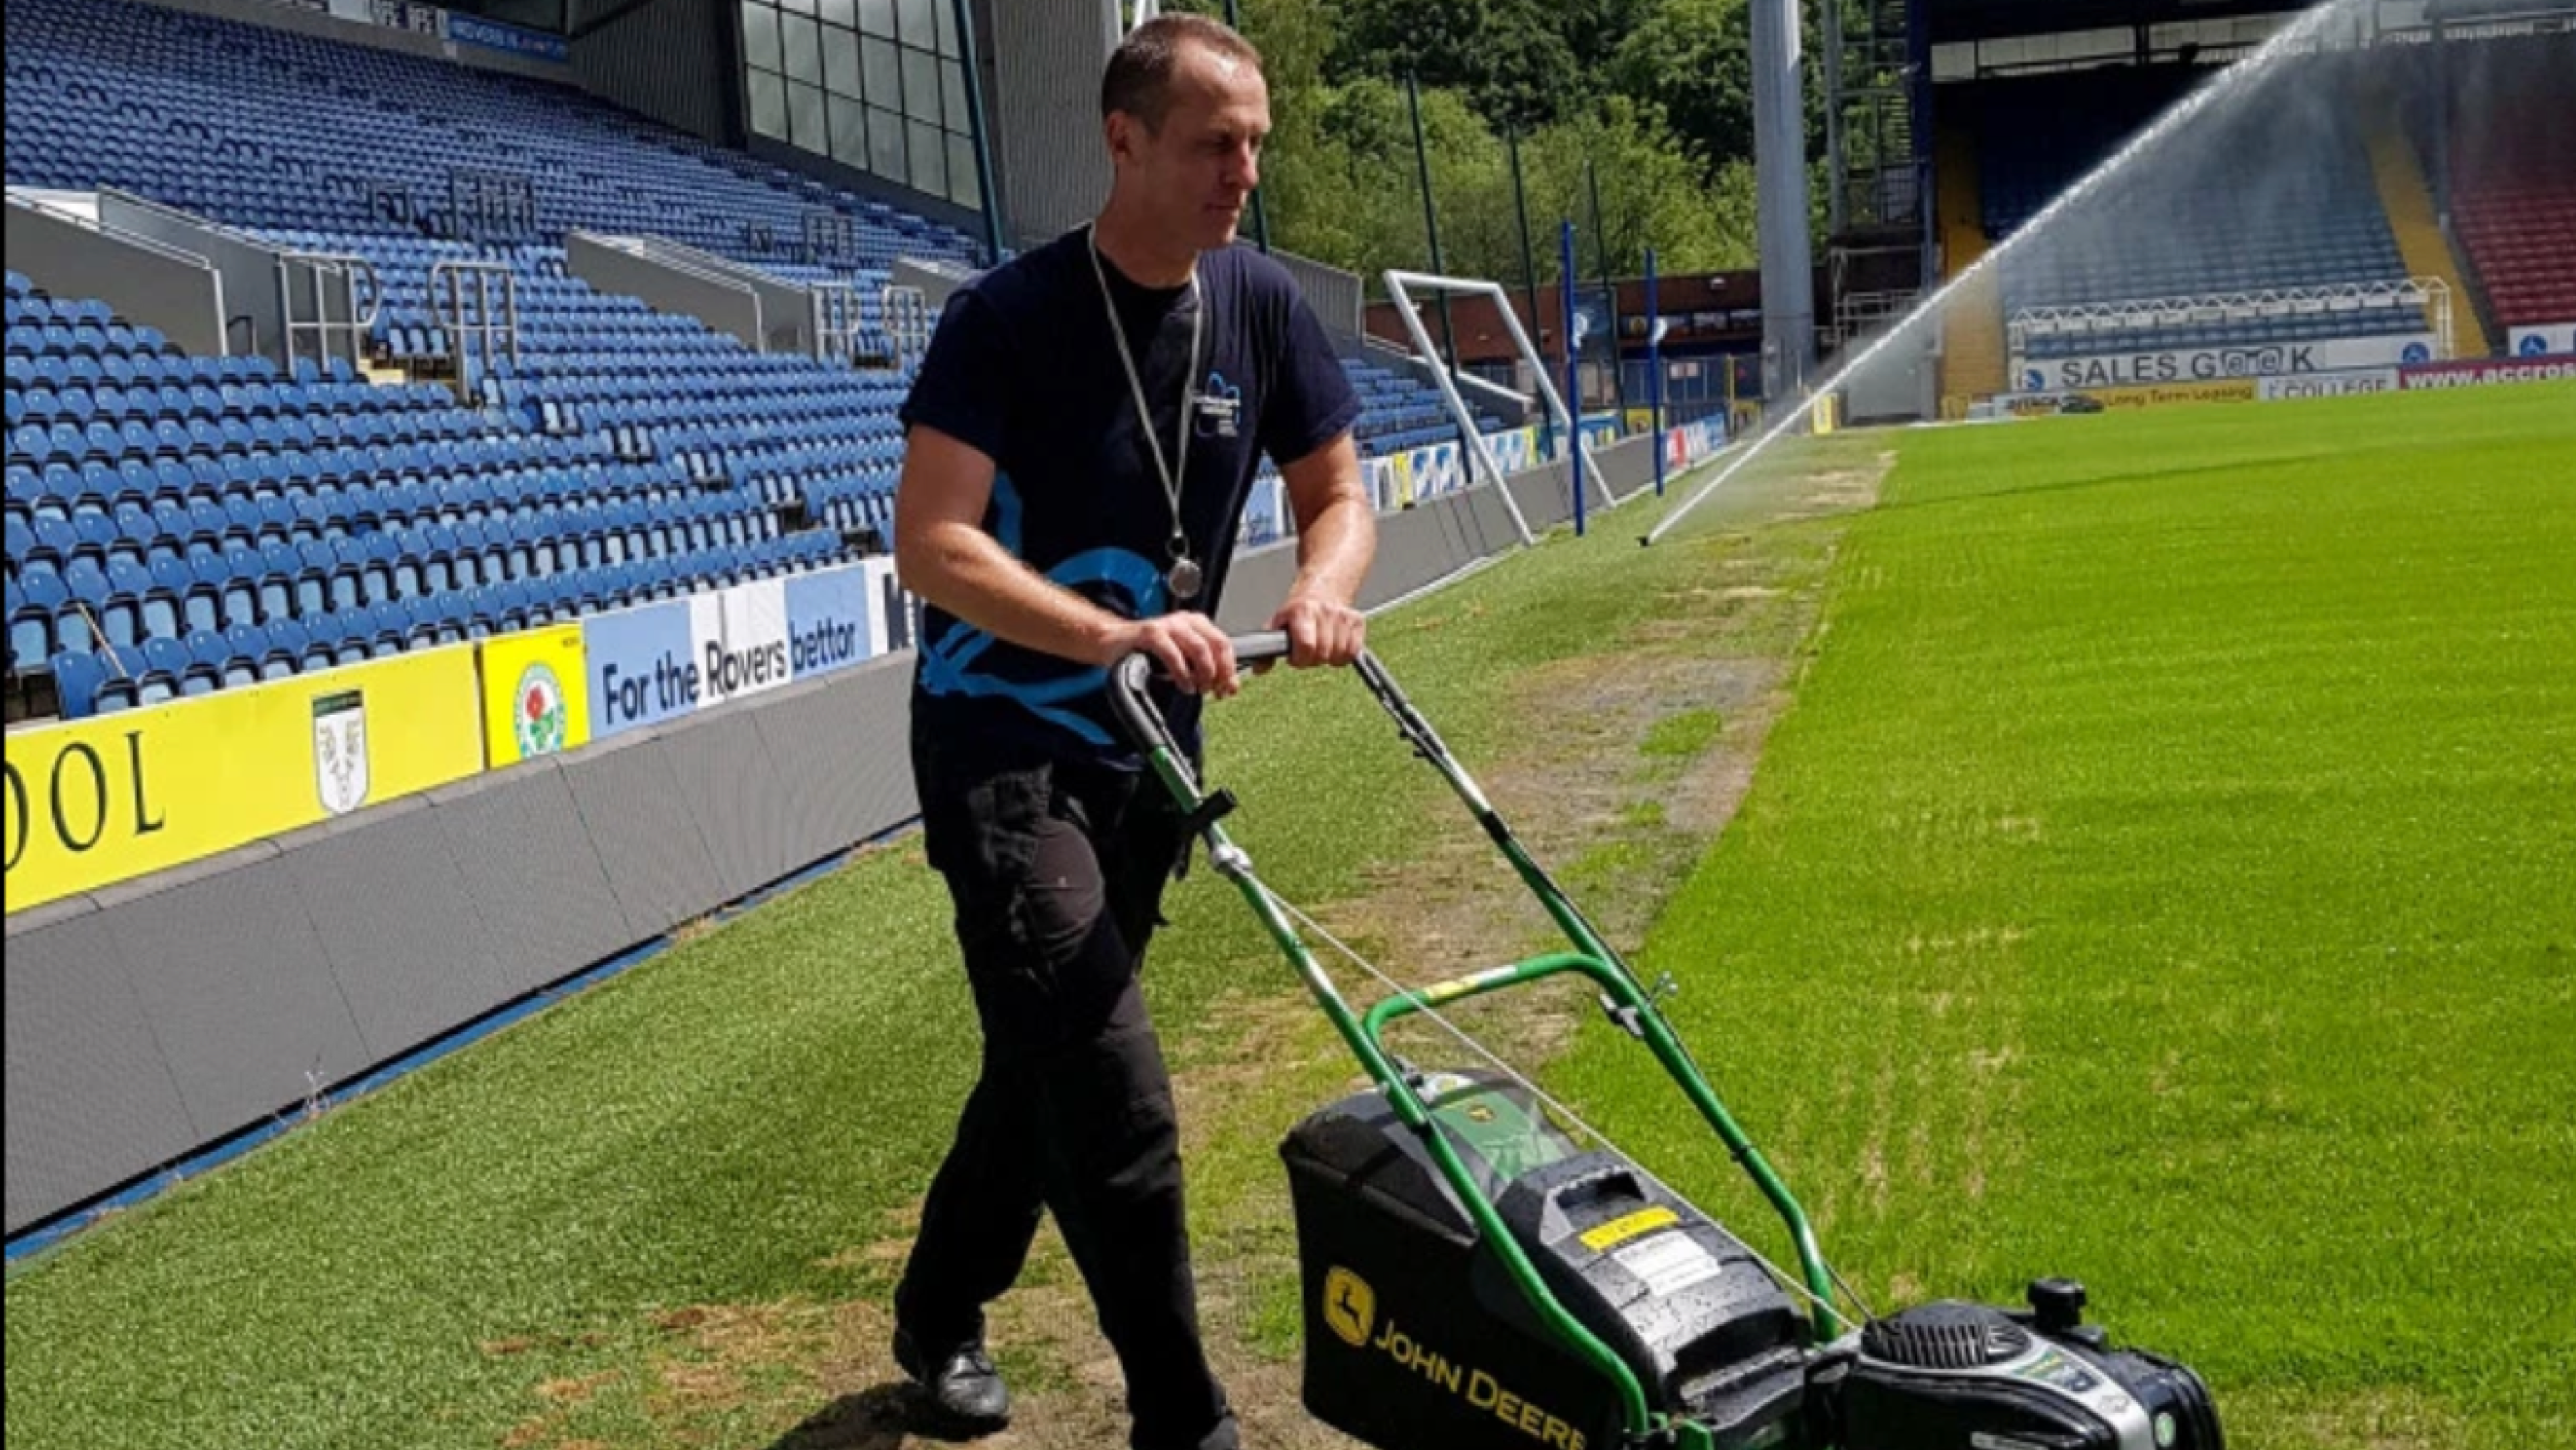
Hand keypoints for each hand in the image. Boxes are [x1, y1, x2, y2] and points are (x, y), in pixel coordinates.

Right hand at [1110, 612, 1239, 696]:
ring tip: (1199, 688)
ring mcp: (1168, 625)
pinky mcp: (1151, 633)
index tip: (1229, 688)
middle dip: (1221, 672)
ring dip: (1204, 673)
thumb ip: (1201, 667)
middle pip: (1217, 645)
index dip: (1230, 669)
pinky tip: (1184, 684)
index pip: (1224, 645)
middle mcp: (1185, 621)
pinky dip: (1182, 673)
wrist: (1114, 643)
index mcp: (1197, 625)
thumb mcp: (1180, 657)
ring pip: (1200, 648)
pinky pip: (1173, 654)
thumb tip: (1224, 686)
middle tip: (1215, 690)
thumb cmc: (1147, 652)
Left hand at [1271, 594, 1365, 668]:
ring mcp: (1343, 616)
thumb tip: (1260, 669)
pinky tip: (1334, 646)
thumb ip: (1267, 650)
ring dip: (1328, 657)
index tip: (1296, 657)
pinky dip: (1343, 655)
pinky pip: (1353, 652)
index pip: (1306, 646)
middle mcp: (1325, 612)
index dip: (1300, 659)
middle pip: (1323, 654)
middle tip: (1307, 652)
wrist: (1322, 589)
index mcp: (1302, 612)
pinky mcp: (1357, 621)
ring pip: (1339, 654)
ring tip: (1320, 647)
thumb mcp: (1278, 624)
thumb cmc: (1298, 610)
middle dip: (1312, 659)